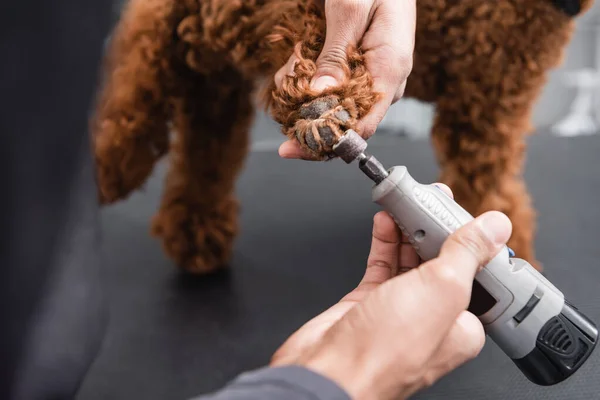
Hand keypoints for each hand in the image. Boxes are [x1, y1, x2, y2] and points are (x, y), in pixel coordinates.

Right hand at [271, 184, 512, 398]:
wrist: (328, 369)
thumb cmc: (385, 351)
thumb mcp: (442, 290)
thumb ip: (468, 253)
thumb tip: (496, 226)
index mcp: (461, 325)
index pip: (477, 275)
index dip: (473, 241)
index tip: (466, 214)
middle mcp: (431, 319)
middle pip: (440, 263)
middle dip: (436, 229)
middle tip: (432, 200)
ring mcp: (398, 310)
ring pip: (408, 261)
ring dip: (407, 231)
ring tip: (407, 203)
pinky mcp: (368, 303)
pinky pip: (381, 265)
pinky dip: (383, 242)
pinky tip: (385, 223)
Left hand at [275, 0, 415, 158]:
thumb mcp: (350, 10)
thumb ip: (335, 54)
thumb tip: (320, 96)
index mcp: (389, 71)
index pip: (362, 127)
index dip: (326, 141)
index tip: (291, 145)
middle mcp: (384, 84)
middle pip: (342, 122)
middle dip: (305, 110)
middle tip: (285, 78)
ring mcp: (372, 81)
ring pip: (331, 107)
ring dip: (301, 91)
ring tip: (293, 59)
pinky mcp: (359, 74)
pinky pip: (331, 91)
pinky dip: (306, 80)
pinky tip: (298, 58)